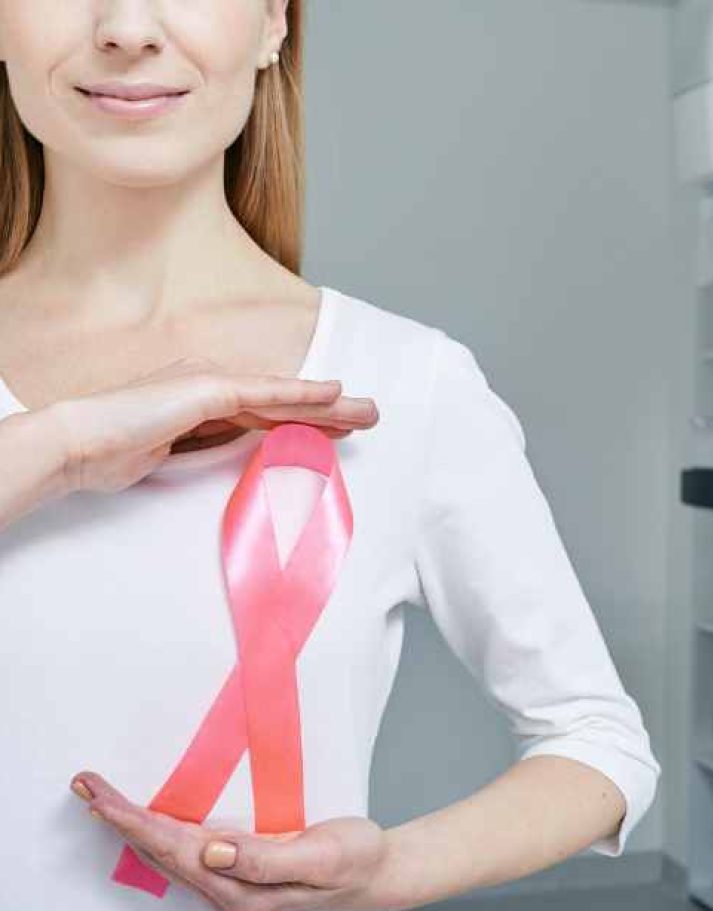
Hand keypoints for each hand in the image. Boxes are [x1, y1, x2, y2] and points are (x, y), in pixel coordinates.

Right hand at [46, 355, 378, 494]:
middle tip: (369, 416)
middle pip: (283, 403)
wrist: (77, 446)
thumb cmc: (114, 454)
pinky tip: (332, 394)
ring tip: (367, 411)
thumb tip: (234, 457)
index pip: (268, 415)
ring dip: (328, 404)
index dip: (306, 421)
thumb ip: (204, 448)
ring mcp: (210, 385)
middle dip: (329, 411)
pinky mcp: (206, 390)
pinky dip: (300, 393)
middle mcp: (213, 388)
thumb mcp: (173, 454)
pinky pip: (264, 394)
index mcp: (206, 404)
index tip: (338, 431)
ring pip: (283, 397)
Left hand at [70, 771, 388, 910]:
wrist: (376, 873)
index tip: (101, 798)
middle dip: (118, 819)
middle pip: (160, 851)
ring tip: (102, 799)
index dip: (134, 822)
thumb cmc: (354, 860)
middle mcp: (227, 889)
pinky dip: (158, 829)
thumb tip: (211, 851)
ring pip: (168, 851)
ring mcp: (231, 881)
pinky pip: (186, 848)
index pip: (174, 850)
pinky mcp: (239, 867)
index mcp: (241, 889)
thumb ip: (266, 859)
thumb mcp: (322, 856)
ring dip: (133, 824)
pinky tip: (148, 820)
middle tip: (85, 785)